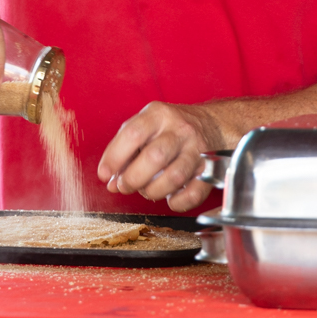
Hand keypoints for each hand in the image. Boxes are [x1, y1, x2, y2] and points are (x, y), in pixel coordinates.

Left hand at [97, 102, 223, 211]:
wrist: (212, 123)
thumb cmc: (172, 128)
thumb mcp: (147, 125)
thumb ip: (126, 150)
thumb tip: (111, 181)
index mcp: (158, 115)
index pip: (133, 133)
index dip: (114, 157)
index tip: (104, 174)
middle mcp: (180, 130)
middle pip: (154, 157)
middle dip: (133, 179)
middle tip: (125, 186)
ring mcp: (197, 149)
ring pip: (174, 177)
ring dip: (154, 191)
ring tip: (147, 190)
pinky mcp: (210, 169)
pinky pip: (193, 193)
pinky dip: (177, 203)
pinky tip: (170, 198)